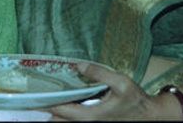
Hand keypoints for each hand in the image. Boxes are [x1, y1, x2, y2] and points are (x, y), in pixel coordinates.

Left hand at [47, 64, 182, 120]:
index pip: (60, 111)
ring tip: (46, 98)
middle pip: (58, 121)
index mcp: (90, 116)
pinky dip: (66, 115)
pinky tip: (63, 104)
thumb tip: (79, 65)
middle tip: (35, 96)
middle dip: (47, 110)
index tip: (31, 96)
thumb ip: (100, 73)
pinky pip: (74, 122)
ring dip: (56, 113)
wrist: (151, 118)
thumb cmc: (136, 101)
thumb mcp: (121, 82)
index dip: (45, 103)